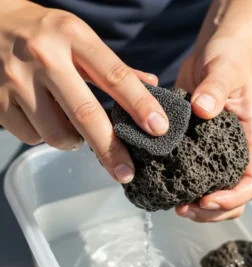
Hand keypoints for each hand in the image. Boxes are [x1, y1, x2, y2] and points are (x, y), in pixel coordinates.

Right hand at [0, 1, 168, 183]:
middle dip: (111, 150)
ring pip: (57, 135)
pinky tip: (41, 116)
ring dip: (73, 140)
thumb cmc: (42, 32)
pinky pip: (32, 137)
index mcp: (73, 37)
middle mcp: (44, 58)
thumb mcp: (78, 36)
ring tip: (70, 123)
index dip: (140, 104)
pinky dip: (44, 135)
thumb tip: (151, 83)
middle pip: (86, 114)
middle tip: (126, 173)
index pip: (115, 76)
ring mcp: (16, 81)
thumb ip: (114, 65)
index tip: (158, 128)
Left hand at [175, 37, 251, 221]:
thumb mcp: (225, 70)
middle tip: (183, 209)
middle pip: (233, 196)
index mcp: (250, 138)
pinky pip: (194, 174)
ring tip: (175, 205)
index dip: (233, 198)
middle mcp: (235, 149)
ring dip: (197, 205)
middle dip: (211, 210)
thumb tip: (203, 109)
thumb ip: (216, 88)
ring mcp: (216, 150)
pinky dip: (184, 186)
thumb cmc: (228, 59)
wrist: (215, 52)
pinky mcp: (197, 145)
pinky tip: (167, 186)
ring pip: (214, 190)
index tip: (206, 199)